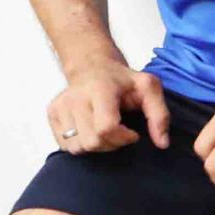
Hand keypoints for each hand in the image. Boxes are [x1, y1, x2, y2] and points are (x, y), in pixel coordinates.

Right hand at [47, 62, 169, 153]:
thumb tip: (162, 143)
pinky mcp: (52, 114)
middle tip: (120, 132)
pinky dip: (82, 144)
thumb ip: (160, 115)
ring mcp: (60, 106)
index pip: (106, 128)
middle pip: (92, 142)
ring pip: (78, 147)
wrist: (92, 66)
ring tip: (105, 130)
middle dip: (112, 144)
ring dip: (97, 146)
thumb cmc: (122, 79)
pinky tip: (91, 130)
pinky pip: (66, 146)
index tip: (133, 133)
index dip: (123, 138)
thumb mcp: (149, 88)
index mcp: (100, 90)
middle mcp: (75, 98)